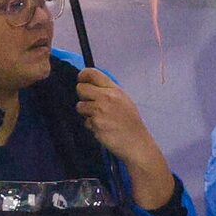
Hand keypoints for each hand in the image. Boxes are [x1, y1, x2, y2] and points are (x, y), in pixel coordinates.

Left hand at [73, 67, 174, 209]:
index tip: (81, 81)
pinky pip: (85, 121)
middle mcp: (106, 97)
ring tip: (100, 118)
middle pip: (80, 89)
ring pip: (80, 106)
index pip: (92, 73)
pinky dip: (91, 126)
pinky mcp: (95, 124)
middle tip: (90, 103)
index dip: (83, 76)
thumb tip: (90, 85)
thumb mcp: (123, 100)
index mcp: (114, 89)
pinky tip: (103, 128)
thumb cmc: (130, 122)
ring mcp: (100, 111)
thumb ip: (108, 92)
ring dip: (86, 113)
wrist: (136, 142)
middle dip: (82, 96)